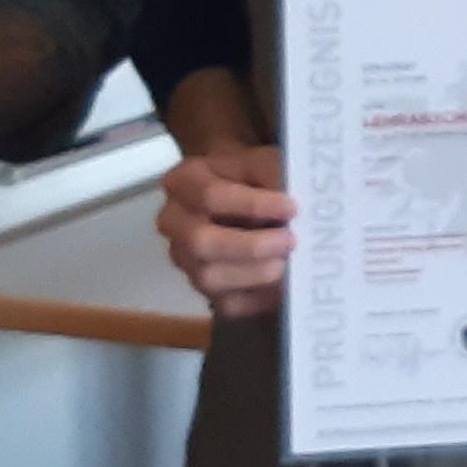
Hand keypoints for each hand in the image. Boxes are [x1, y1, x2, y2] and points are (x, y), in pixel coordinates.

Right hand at [156, 146, 298, 317]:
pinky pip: (226, 303)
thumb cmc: (260, 176)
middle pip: (200, 242)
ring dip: (254, 273)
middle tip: (290, 241)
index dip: (253, 205)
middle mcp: (174, 222)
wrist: (262, 201)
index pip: (211, 196)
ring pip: (209, 277)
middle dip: (249, 246)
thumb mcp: (266, 162)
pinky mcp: (206, 291)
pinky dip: (258, 296)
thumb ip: (273, 176)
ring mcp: (186, 259)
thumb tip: (289, 210)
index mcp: (184, 182)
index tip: (292, 208)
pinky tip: (282, 283)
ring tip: (287, 263)